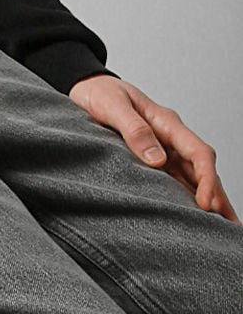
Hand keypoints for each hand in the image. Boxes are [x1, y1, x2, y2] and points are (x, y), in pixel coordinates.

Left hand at [68, 74, 238, 221]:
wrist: (85, 86)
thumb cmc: (99, 93)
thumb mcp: (113, 107)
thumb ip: (134, 130)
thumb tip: (157, 160)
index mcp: (166, 123)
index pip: (198, 153)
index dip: (207, 179)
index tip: (206, 204)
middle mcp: (170, 138)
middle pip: (202, 170)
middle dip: (218, 197)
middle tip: (230, 226)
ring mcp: (163, 149)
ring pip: (192, 177)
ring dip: (207, 200)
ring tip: (221, 226)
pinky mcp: (150, 158)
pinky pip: (174, 179)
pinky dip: (186, 196)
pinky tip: (191, 214)